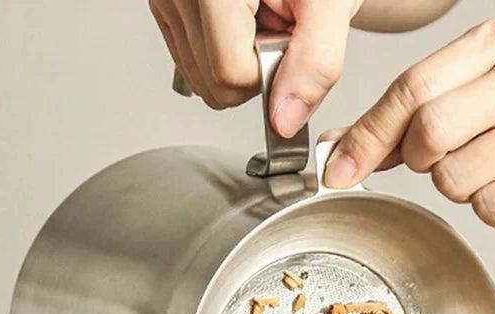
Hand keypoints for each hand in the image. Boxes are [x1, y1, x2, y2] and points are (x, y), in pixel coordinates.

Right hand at [149, 0, 361, 136]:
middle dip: (254, 66)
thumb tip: (284, 120)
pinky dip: (221, 50)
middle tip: (276, 22)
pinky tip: (243, 17)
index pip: (231, 75)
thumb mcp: (329, 3)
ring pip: (200, 81)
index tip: (287, 34)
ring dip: (238, 60)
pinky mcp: (165, 6)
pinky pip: (192, 63)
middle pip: (213, 85)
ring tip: (261, 15)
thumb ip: (314, 63)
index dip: (270, 70)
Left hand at [323, 18, 494, 243]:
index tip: (338, 168)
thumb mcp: (468, 105)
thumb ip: (400, 124)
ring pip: (453, 178)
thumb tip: (334, 149)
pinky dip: (490, 209)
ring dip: (458, 188)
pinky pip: (487, 207)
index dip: (369, 134)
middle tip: (443, 160)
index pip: (411, 87)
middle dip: (420, 161)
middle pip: (429, 131)